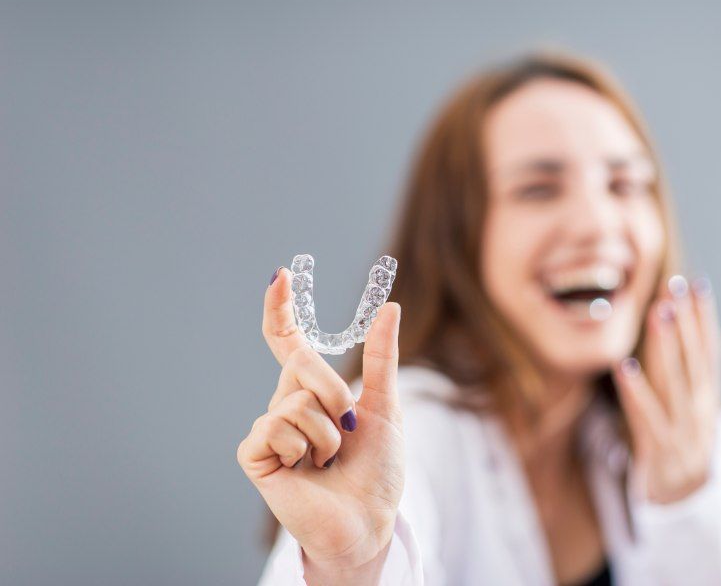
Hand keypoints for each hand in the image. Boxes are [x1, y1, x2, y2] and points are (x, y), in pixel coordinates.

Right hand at [237, 268, 403, 578]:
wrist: (368, 521)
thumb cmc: (377, 471)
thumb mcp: (386, 407)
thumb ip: (382, 358)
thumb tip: (390, 308)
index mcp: (313, 390)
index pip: (289, 341)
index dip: (281, 308)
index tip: (280, 275)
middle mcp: (286, 403)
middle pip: (300, 363)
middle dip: (336, 392)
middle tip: (349, 426)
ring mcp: (269, 427)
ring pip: (295, 400)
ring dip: (327, 433)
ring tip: (329, 460)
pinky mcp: (255, 453)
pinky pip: (276, 426)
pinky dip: (303, 449)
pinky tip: (305, 470)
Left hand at [613, 274, 720, 503]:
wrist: (684, 507)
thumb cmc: (677, 445)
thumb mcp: (686, 408)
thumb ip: (682, 372)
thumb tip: (675, 326)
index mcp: (708, 398)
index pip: (710, 351)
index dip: (705, 317)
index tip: (697, 283)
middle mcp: (700, 411)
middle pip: (694, 360)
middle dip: (686, 320)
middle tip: (675, 285)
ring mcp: (683, 432)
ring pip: (675, 382)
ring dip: (667, 345)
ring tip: (658, 312)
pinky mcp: (660, 451)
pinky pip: (646, 417)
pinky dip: (636, 390)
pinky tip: (623, 365)